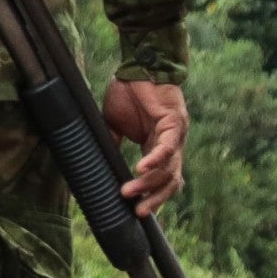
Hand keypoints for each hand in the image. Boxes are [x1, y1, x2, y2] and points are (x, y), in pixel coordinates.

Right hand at [102, 79, 187, 217]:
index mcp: (157, 147)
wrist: (137, 65)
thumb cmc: (128, 91)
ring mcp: (176, 135)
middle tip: (138, 212)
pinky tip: (140, 169)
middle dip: (155, 198)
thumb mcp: (114, 123)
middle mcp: (171, 145)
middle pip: (170, 181)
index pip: (162, 179)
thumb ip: (113, 141)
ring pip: (169, 169)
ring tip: (128, 191)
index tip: (136, 211)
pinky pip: (168, 147)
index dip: (153, 196)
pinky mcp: (175, 123)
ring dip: (149, 183)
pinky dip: (155, 159)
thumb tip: (101, 160)